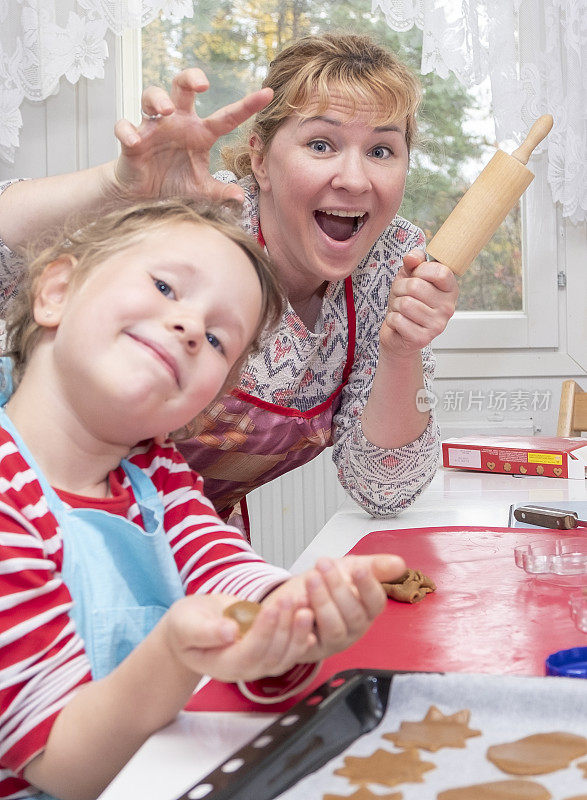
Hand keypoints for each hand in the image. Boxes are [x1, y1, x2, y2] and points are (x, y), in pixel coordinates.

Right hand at [110, 68, 272, 204]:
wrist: (143, 195)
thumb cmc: (174, 184)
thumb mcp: (201, 190)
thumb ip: (219, 192)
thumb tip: (239, 198)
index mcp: (200, 133)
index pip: (226, 116)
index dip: (247, 105)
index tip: (267, 94)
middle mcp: (178, 123)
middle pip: (182, 86)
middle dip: (190, 78)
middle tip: (202, 86)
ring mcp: (153, 128)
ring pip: (151, 96)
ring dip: (158, 99)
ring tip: (166, 112)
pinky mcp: (132, 140)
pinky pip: (124, 127)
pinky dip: (128, 132)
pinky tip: (136, 143)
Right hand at [163, 592, 314, 682]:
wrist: (192, 626)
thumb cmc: (186, 625)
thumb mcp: (186, 625)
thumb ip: (205, 631)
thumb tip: (229, 632)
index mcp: (222, 665)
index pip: (249, 653)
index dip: (262, 632)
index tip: (271, 607)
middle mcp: (244, 668)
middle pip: (272, 655)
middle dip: (284, 626)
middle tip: (291, 599)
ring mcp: (258, 661)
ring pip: (285, 655)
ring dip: (298, 630)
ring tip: (304, 604)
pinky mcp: (269, 650)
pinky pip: (290, 649)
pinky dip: (303, 635)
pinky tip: (310, 618)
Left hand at [266, 554, 405, 662]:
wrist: (297, 597)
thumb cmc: (328, 584)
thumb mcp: (350, 569)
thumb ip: (374, 567)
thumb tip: (400, 564)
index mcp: (367, 610)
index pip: (376, 602)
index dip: (369, 587)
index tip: (359, 568)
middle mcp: (353, 629)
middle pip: (353, 615)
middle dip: (338, 588)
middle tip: (324, 565)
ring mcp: (332, 642)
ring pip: (333, 628)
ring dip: (322, 602)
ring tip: (311, 579)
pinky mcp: (309, 650)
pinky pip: (306, 643)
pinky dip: (302, 627)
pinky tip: (298, 607)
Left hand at [381, 249, 458, 357]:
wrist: (398, 334)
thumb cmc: (407, 302)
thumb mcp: (409, 277)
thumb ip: (414, 262)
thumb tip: (412, 257)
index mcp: (450, 290)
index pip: (441, 272)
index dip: (421, 270)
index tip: (415, 275)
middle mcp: (448, 308)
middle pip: (416, 286)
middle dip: (399, 288)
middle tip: (401, 295)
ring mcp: (437, 325)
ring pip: (405, 303)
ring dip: (395, 304)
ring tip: (400, 309)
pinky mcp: (423, 339)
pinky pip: (398, 320)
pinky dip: (391, 320)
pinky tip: (398, 323)